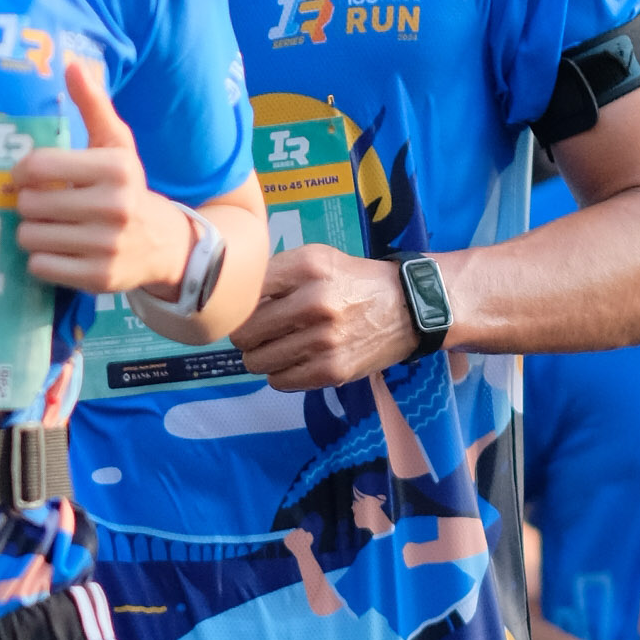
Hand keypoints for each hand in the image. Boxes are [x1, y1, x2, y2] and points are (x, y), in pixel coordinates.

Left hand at [14, 60, 192, 295]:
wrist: (164, 243)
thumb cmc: (126, 186)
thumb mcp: (116, 144)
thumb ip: (93, 105)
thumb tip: (72, 64)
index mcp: (115, 168)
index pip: (37, 167)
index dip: (21, 173)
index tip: (26, 177)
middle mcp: (114, 207)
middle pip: (29, 205)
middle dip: (29, 205)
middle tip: (44, 205)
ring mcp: (107, 246)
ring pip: (30, 237)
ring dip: (32, 232)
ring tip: (52, 226)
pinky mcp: (99, 278)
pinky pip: (40, 266)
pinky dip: (42, 259)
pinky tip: (60, 249)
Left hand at [234, 241, 422, 390]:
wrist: (409, 308)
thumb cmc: (353, 281)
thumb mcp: (317, 258)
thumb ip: (275, 273)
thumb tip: (229, 299)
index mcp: (307, 266)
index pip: (244, 292)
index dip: (239, 303)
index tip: (245, 307)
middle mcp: (315, 302)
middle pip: (244, 333)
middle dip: (246, 334)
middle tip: (261, 330)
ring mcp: (324, 340)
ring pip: (256, 362)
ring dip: (261, 356)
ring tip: (280, 345)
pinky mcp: (333, 370)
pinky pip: (279, 381)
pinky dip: (281, 373)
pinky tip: (296, 360)